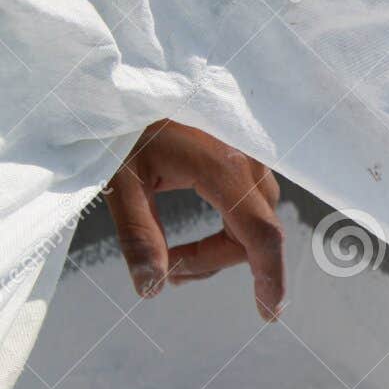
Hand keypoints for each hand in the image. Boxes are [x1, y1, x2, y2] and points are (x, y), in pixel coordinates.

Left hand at [107, 120, 286, 320]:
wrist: (131, 75)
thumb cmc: (123, 123)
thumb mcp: (120, 179)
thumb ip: (139, 234)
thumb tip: (152, 290)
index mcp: (224, 168)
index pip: (261, 235)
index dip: (269, 278)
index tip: (268, 314)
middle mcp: (249, 162)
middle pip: (254, 234)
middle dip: (215, 261)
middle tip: (167, 272)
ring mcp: (252, 156)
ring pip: (254, 220)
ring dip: (221, 246)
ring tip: (175, 257)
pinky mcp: (246, 154)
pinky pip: (251, 202)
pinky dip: (229, 225)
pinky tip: (199, 228)